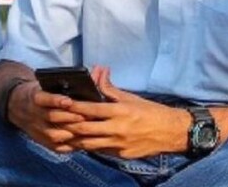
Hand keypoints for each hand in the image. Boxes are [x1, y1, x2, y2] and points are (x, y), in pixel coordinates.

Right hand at [7, 79, 88, 152]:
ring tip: (86, 129)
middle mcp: (34, 114)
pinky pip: (57, 147)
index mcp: (34, 97)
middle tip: (88, 116)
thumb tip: (97, 71)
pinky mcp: (42, 141)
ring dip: (71, 132)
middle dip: (70, 117)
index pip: (44, 99)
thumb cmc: (40, 92)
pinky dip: (70, 145)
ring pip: (54, 134)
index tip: (69, 101)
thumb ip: (68, 81)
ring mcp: (38, 130)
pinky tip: (82, 140)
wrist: (18, 106)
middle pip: (52, 117)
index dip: (56, 100)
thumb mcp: (46, 83)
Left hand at [57, 66, 190, 158]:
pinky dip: (89, 146)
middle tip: (56, 120)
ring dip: (75, 138)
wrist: (172, 132)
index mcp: (119, 112)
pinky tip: (81, 141)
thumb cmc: (150, 111)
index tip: (61, 103)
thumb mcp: (130, 97)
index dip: (73, 107)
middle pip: (84, 129)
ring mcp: (119, 145)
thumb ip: (110, 88)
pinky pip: (100, 151)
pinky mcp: (122, 155)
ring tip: (63, 132)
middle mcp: (117, 129)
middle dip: (68, 125)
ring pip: (89, 144)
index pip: (89, 109)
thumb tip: (99, 71)